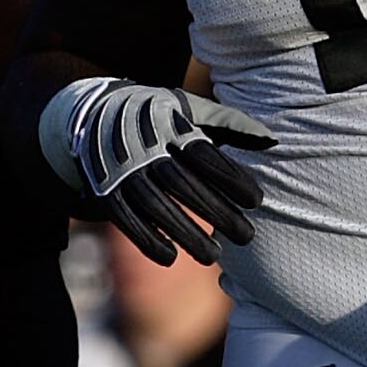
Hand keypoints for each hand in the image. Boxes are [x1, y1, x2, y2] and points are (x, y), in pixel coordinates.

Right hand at [47, 77, 272, 266]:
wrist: (94, 115)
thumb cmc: (159, 117)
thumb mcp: (191, 109)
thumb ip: (230, 124)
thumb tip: (272, 141)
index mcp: (169, 124)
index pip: (203, 154)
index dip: (230, 179)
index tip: (257, 201)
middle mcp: (143, 147)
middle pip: (182, 183)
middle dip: (216, 212)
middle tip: (246, 236)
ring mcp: (121, 170)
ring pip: (155, 206)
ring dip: (185, 233)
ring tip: (213, 256)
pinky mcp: (105, 191)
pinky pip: (126, 220)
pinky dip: (147, 240)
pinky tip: (171, 257)